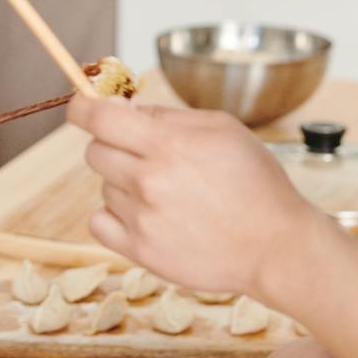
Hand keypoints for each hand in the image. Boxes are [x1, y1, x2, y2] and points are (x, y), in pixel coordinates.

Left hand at [67, 94, 326, 303]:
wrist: (276, 246)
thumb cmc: (256, 184)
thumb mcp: (222, 128)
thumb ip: (168, 115)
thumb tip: (124, 107)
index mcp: (168, 144)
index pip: (97, 117)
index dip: (82, 107)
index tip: (81, 106)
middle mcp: (149, 180)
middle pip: (95, 151)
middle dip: (114, 146)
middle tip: (146, 156)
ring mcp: (142, 218)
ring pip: (104, 187)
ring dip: (124, 184)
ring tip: (167, 194)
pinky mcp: (140, 251)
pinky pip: (99, 222)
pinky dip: (115, 216)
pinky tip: (145, 215)